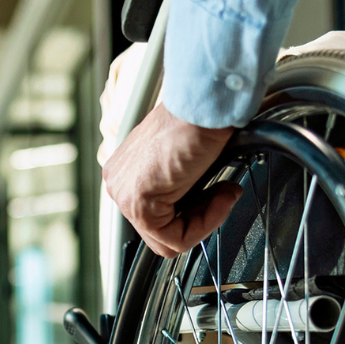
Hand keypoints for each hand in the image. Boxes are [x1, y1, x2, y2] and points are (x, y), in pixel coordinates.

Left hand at [102, 104, 240, 258]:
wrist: (206, 103)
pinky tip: (220, 198)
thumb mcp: (187, 160)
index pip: (158, 217)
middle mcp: (119, 183)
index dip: (197, 212)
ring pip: (168, 239)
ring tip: (225, 193)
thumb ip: (183, 186)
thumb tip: (199, 206)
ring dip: (207, 220)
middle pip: (162, 231)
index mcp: (126, 172)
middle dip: (201, 218)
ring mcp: (124, 194)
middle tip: (225, 193)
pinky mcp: (138, 203)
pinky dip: (205, 225)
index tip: (220, 192)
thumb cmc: (201, 120)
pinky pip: (175, 238)